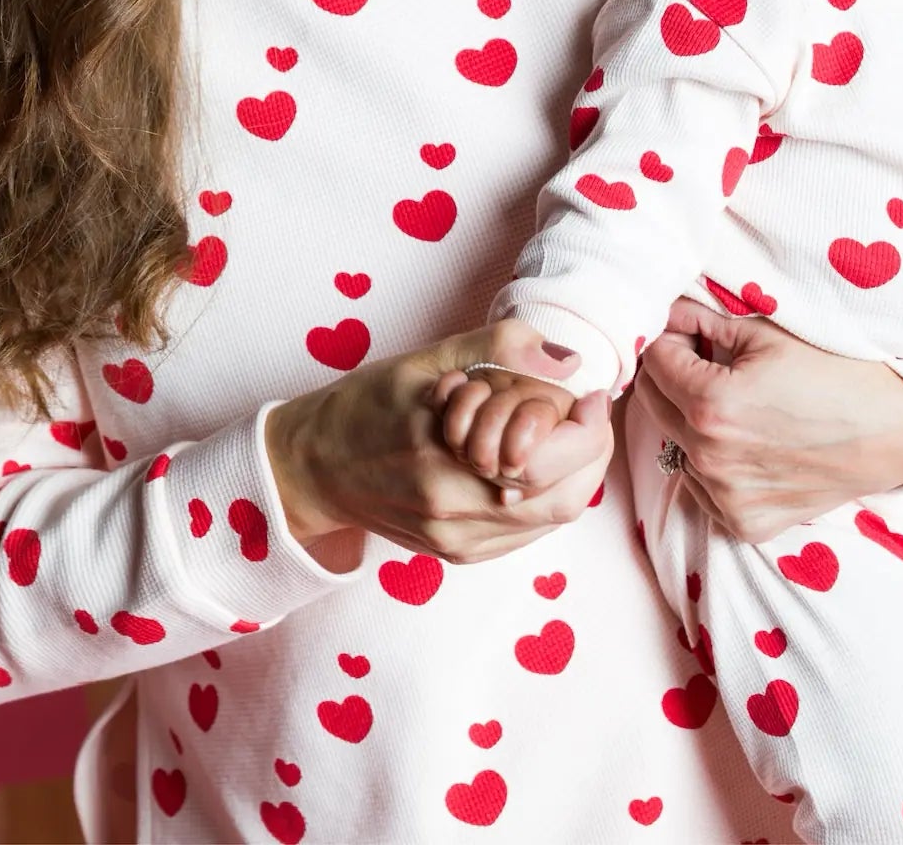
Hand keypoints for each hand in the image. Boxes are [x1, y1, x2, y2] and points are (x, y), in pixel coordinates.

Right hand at [265, 320, 613, 566]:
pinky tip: (538, 460)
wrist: (311, 466)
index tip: (591, 394)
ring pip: (548, 517)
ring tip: (566, 431)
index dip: (586, 429)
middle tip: (587, 410)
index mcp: (444, 460)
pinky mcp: (457, 554)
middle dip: (588, 450)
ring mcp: (457, 542)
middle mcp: (453, 513)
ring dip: (572, 473)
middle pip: (560, 497)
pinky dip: (545, 494)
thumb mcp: (427, 360)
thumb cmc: (366, 405)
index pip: (549, 461)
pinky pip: (524, 530)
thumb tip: (567, 358)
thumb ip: (498, 349)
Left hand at [636, 299, 902, 542]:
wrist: (892, 430)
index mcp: (710, 405)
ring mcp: (725, 497)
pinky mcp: (744, 523)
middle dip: (670, 374)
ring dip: (688, 419)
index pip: (653, 359)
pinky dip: (712, 462)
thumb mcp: (766, 333)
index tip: (689, 331)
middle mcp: (709, 458)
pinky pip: (702, 486)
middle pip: (652, 402)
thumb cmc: (834, 372)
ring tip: (734, 403)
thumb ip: (703, 320)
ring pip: (673, 444)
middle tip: (704, 359)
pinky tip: (749, 442)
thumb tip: (666, 311)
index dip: (669, 336)